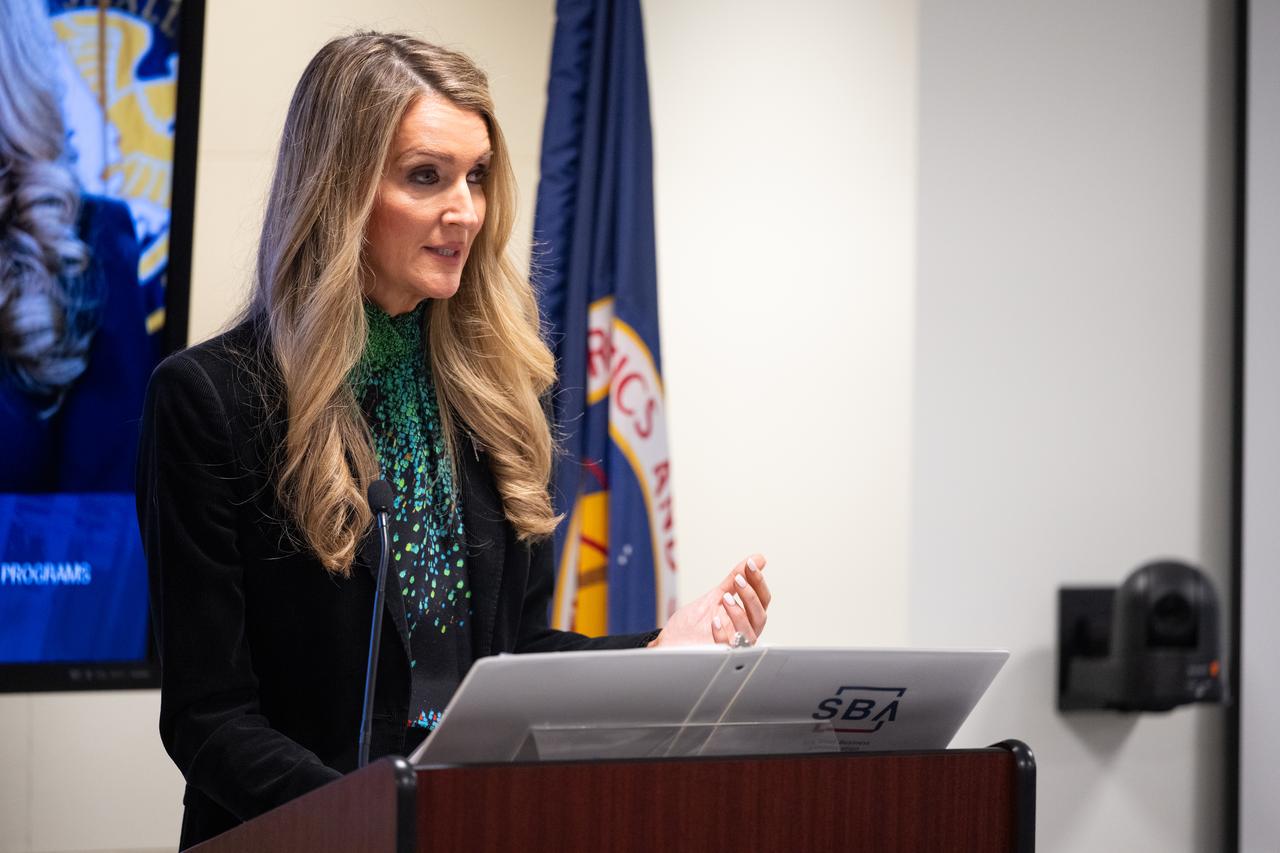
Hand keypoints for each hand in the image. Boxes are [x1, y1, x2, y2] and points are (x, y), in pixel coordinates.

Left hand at [649, 554, 769, 647]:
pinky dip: (722, 634)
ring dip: (739, 613)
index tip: (750, 564)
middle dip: (750, 596)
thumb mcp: (716, 595)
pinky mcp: (718, 655)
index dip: (758, 581)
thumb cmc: (694, 623)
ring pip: (749, 633)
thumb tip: (758, 558)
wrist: (671, 641)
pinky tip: (714, 621)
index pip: (762, 600)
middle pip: (760, 615)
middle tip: (738, 580)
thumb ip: (735, 579)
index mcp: (746, 617)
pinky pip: (727, 648)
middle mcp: (744, 632)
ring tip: (725, 598)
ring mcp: (733, 645)